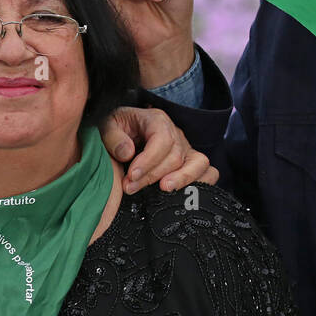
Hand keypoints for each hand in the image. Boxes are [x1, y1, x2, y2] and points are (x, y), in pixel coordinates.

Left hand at [99, 106, 217, 193]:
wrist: (122, 133)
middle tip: (130, 188)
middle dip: (152, 175)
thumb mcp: (107, 125)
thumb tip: (127, 153)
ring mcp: (186, 149)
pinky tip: (181, 195)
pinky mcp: (191, 164)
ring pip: (198, 163)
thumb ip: (113, 137)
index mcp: (157, 120)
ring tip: (164, 190)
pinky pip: (208, 172)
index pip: (162, 140)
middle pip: (175, 156)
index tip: (131, 176)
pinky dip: (201, 183)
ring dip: (182, 179)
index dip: (148, 160)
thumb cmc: (116, 130)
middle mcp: (176, 134)